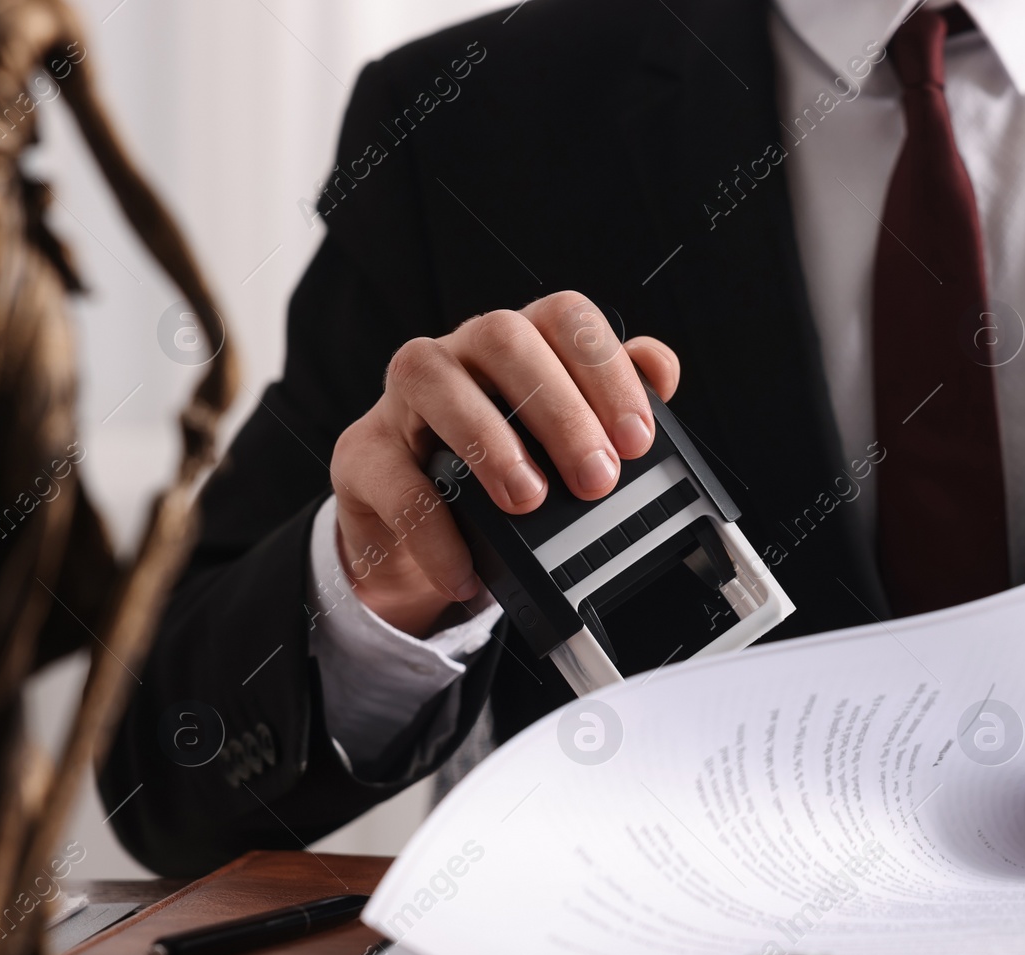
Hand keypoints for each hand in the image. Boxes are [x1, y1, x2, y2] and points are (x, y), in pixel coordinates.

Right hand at [329, 292, 679, 636]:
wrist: (424, 537)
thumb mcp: (564, 445)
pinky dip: (433, 528)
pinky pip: (392, 475)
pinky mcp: (364, 454)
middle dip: (559, 408)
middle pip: (506, 338)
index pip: (566, 317)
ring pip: (434, 378)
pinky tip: (466, 567)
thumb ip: (614, 402)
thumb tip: (659, 369)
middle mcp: (462, 353)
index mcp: (523, 343)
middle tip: (596, 479)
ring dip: (490, 441)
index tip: (636, 438)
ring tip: (529, 502)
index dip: (607, 369)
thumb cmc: (503, 473)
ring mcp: (405, 398)